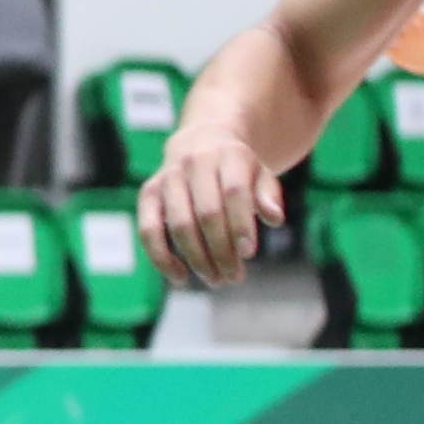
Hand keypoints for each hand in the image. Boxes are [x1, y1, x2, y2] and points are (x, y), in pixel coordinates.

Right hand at [137, 126, 283, 290]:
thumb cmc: (238, 170)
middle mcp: (194, 163)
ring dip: (197, 258)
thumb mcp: (261, 175)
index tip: (249, 254)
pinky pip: (149, 229)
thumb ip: (269, 195)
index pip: (234, 192)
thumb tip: (275, 218)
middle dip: (222, 250)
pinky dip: (161, 257)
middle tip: (235, 278)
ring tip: (216, 280)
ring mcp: (168, 177)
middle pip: (207, 212)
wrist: (200, 143)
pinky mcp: (149, 193)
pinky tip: (181, 277)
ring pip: (179, 224)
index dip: (241, 224)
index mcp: (228, 155)